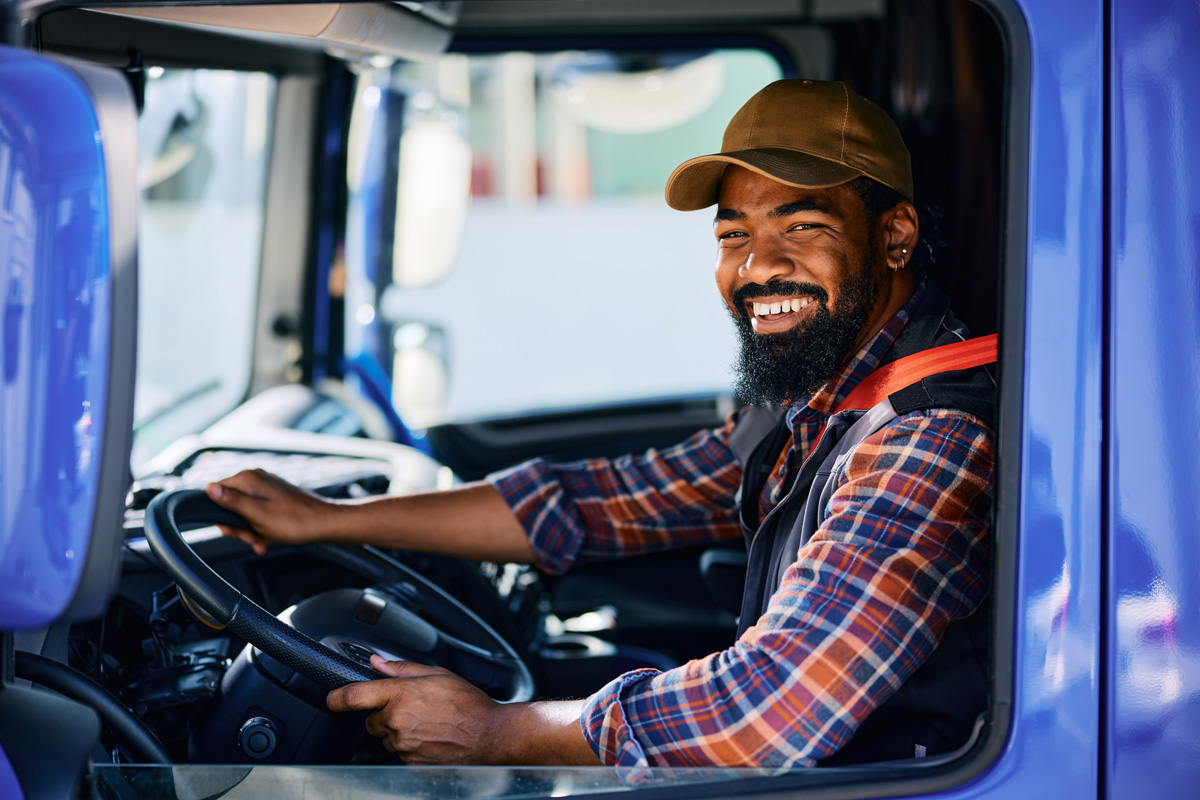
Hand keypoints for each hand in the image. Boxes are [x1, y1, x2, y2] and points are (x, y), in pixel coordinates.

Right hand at [204, 469, 337, 554]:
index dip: (222, 517)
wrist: (325, 523)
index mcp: (248, 479)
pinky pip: (259, 513)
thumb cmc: (295, 521)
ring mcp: (267, 488)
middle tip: (251, 539)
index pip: (216, 494)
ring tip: (262, 542)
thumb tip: (208, 488)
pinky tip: (268, 539)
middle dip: (238, 527)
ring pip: (245, 512)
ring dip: (250, 530)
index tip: (235, 531)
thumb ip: (231, 501)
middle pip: (230, 505)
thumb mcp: (256, 514)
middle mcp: (256, 479)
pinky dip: (261, 527)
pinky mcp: (275, 497)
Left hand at [327, 657, 509, 763]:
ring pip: (386, 737)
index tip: (331, 699)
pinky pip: (400, 752)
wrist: (490, 737)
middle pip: (371, 719)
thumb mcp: (437, 674)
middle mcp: (397, 721)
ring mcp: (402, 745)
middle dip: (384, 713)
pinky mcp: (409, 763)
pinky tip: (431, 736)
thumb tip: (377, 663)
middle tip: (412, 707)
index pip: (354, 696)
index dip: (336, 697)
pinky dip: (410, 744)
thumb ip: (402, 668)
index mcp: (400, 695)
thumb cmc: (469, 704)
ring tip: (427, 722)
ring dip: (398, 730)